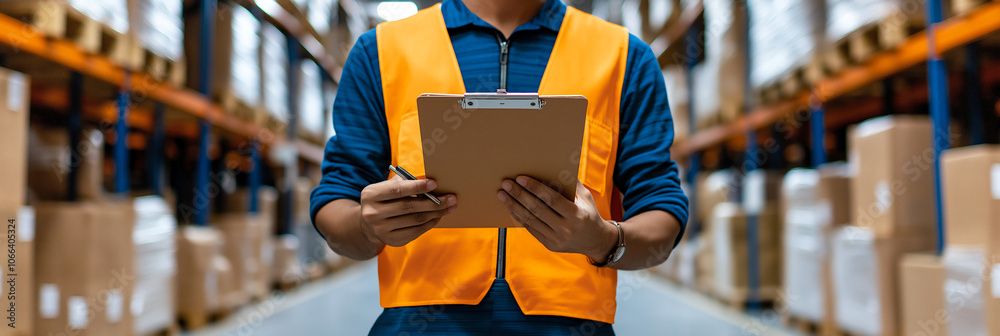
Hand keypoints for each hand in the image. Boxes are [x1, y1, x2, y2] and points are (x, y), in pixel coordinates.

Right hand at [359, 175, 456, 246]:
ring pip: (415, 220)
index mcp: (371, 195)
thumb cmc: (384, 200)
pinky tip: (439, 216)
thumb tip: (431, 184)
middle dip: (433, 202)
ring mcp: (381, 230)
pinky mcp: (392, 241)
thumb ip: (404, 183)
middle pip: (409, 207)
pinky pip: (416, 231)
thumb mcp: (386, 188)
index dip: (417, 187)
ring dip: (436, 213)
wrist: (368, 224)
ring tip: (449, 207)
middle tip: (451, 198)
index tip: (434, 184)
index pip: (397, 190)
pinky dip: (430, 223)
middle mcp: (373, 214)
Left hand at [496, 176, 617, 261]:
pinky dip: (519, 217)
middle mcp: (566, 228)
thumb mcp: (585, 197)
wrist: (595, 241)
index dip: (534, 188)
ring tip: (502, 194)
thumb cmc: (588, 213)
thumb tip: (554, 165)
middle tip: (506, 183)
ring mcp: (557, 239)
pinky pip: (530, 229)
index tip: (520, 178)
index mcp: (576, 214)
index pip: (551, 199)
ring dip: (513, 206)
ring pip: (530, 220)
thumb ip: (571, 183)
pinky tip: (511, 207)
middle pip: (537, 209)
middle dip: (519, 195)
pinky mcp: (550, 245)